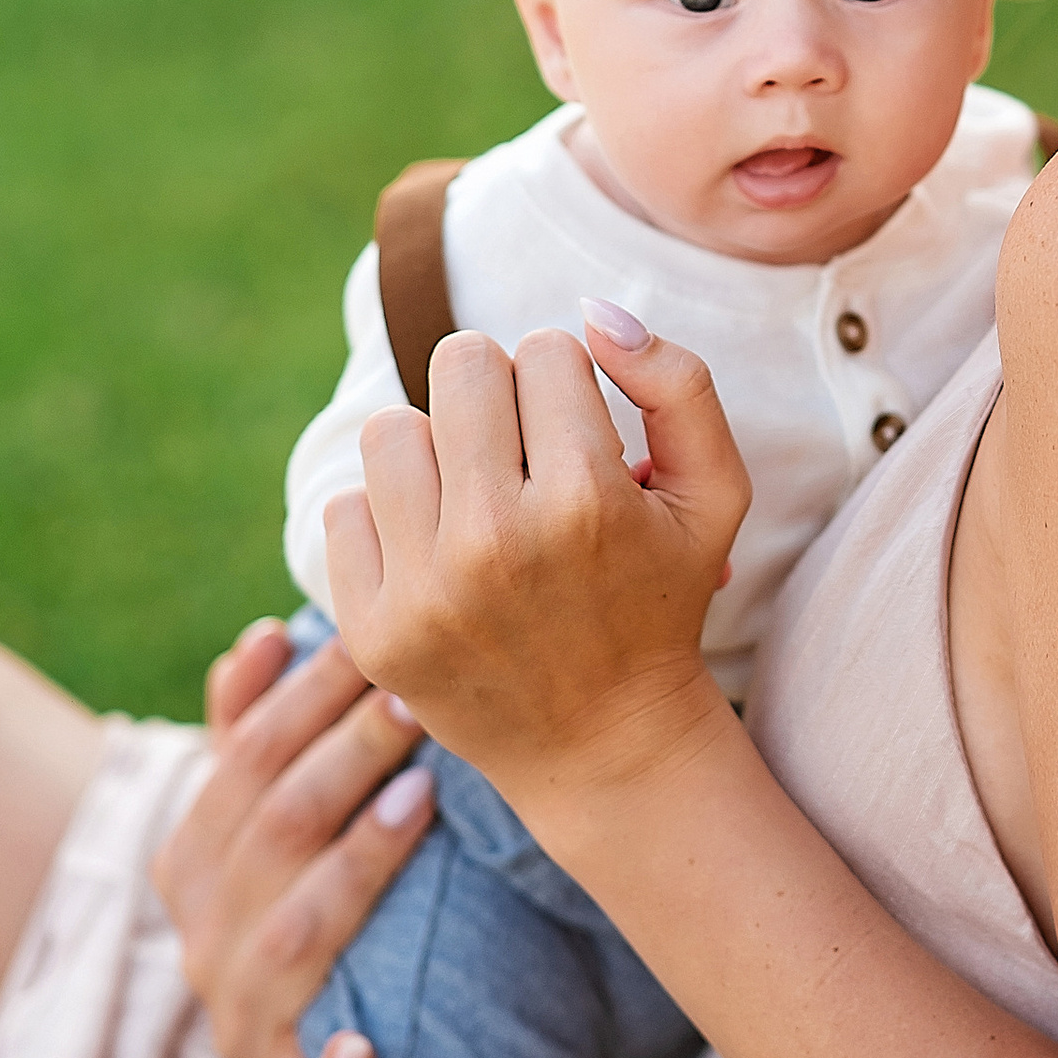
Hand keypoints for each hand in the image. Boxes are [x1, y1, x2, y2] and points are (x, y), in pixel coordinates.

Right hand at [152, 617, 435, 1057]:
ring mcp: (236, 1009)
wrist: (289, 1029)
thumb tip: (263, 636)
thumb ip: (250, 726)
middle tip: (418, 701)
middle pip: (275, 830)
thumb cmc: (288, 888)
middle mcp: (201, 933)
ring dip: (358, 863)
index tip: (372, 646)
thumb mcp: (257, 810)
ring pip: (296, 931)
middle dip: (348, 758)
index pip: (243, 760)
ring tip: (423, 798)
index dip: (305, 699)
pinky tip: (366, 1050)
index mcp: (189, 859)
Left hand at [323, 318, 749, 829]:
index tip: (579, 445)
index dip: (567, 387)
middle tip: (517, 454)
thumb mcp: (714, 493)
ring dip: (433, 451)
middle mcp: (497, 541)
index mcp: (586, 499)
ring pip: (390, 428)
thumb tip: (594, 313)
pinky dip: (387, 520)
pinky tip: (435, 555)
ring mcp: (425, 590)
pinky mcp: (372, 629)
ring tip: (471, 500)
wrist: (604, 744)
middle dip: (493, 395)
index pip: (544, 351)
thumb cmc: (661, 599)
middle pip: (457, 365)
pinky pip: (343, 508)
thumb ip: (680, 384)